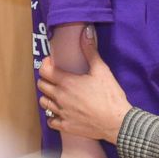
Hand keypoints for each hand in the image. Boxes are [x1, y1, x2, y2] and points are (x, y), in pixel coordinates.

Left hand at [38, 26, 131, 144]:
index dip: (46, 64)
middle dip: (46, 78)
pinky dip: (53, 115)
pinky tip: (61, 111)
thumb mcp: (102, 70)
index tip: (53, 62)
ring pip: (43, 102)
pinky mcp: (66, 126)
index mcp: (67, 82)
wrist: (116, 122)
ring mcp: (61, 113)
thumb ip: (90, 50)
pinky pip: (51, 120)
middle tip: (56, 76)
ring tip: (58, 93)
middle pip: (41, 85)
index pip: (44, 70)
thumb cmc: (110, 96)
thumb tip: (86, 31)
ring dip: (48, 96)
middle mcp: (60, 97)